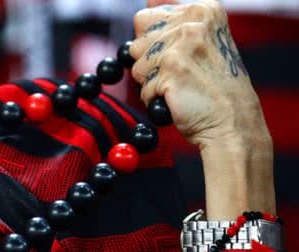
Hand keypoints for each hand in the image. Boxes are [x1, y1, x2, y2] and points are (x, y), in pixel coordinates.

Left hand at [129, 0, 270, 153]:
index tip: (173, 54)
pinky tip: (178, 98)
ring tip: (180, 86)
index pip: (144, 17)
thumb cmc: (215, 85)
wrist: (233, 121)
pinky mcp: (171, 69)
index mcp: (202, 10)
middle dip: (148, 62)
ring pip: (137, 65)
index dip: (151, 42)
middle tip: (178, 73)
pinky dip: (154, 99)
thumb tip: (148, 1)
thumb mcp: (202, 40)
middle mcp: (193, 21)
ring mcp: (181, 45)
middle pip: (136, 42)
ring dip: (152, 82)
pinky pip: (143, 87)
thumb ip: (174, 20)